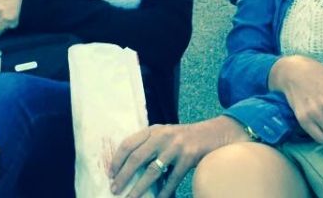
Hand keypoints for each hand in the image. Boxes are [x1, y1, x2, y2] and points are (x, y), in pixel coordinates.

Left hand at [109, 117, 249, 197]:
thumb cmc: (184, 137)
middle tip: (115, 189)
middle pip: (136, 158)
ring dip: (139, 188)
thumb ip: (148, 143)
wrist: (212, 134)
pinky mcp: (188, 158)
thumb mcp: (164, 134)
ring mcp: (175, 147)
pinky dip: (163, 192)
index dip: (117, 159)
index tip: (110, 173)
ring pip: (152, 171)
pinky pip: (172, 180)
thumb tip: (127, 165)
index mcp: (153, 130)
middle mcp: (162, 136)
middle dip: (123, 176)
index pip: (128, 143)